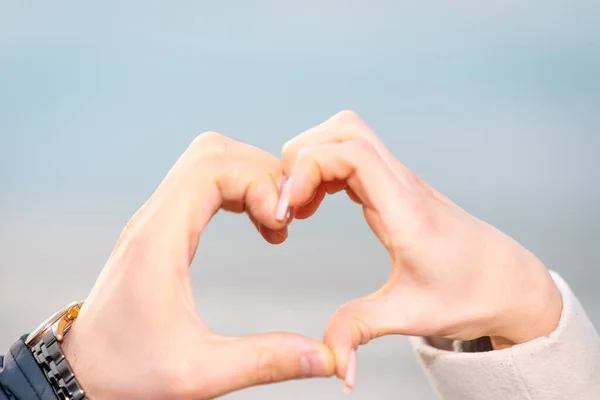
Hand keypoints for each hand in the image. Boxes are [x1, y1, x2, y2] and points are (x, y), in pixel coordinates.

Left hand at [62, 133, 334, 398]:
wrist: (79, 375)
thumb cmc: (126, 374)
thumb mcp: (200, 374)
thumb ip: (266, 362)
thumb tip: (327, 357)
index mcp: (158, 241)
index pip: (209, 168)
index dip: (257, 181)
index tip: (281, 221)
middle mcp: (154, 220)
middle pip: (212, 152)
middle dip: (259, 173)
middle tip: (284, 217)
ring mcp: (156, 221)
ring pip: (208, 161)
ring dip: (249, 178)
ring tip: (273, 220)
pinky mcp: (161, 230)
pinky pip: (203, 184)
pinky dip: (237, 190)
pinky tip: (256, 223)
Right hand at [278, 111, 562, 390]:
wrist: (507, 281)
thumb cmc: (470, 293)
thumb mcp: (413, 315)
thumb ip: (361, 330)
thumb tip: (332, 362)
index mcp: (407, 209)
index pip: (354, 153)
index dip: (310, 168)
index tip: (289, 210)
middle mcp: (401, 184)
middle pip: (344, 129)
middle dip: (302, 156)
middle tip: (288, 204)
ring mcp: (397, 182)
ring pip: (346, 137)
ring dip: (311, 161)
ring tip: (298, 206)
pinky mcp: (392, 188)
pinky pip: (350, 158)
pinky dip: (322, 171)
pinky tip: (315, 204)